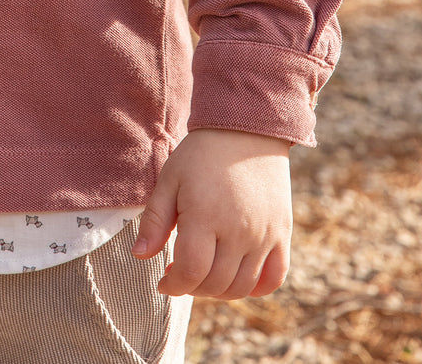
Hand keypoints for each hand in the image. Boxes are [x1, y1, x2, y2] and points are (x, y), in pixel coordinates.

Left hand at [132, 128, 292, 299]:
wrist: (246, 130)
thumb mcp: (170, 180)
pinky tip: (237, 278)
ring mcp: (264, 234)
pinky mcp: (282, 233)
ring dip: (220, 291)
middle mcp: (238, 231)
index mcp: (205, 215)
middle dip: (193, 287)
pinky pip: (275, 277)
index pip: (191, 272)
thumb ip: (155, 220)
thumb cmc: (201, 155)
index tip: (163, 282)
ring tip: (205, 275)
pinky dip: (256, 288)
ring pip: (243, 286)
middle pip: (216, 283)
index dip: (174, 285)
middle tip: (181, 275)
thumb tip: (139, 256)